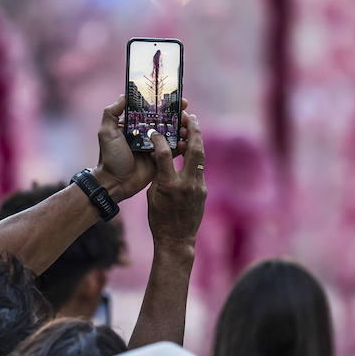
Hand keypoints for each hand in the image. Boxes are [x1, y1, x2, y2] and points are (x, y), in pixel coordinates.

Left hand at [94, 96, 190, 201]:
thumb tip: (124, 95)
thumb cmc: (110, 157)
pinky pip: (173, 150)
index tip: (173, 98)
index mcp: (133, 125)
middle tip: (185, 111)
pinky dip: (181, 145)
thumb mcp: (107, 133)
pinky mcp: (160, 158)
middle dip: (175, 114)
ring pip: (171, 133)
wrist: (115, 183)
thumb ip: (111, 113)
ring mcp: (154, 146)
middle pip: (163, 120)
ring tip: (187, 126)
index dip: (162, 103)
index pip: (150, 110)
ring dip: (180, 128)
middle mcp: (145, 133)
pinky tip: (188, 141)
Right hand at [146, 112, 205, 248]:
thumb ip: (158, 174)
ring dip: (196, 140)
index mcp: (169, 185)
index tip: (155, 130)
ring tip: (192, 126)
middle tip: (188, 115)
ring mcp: (198, 187)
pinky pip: (199, 169)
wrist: (177, 240)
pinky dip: (195, 156)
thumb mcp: (152, 195)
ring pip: (200, 157)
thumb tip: (159, 156)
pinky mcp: (203, 191)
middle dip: (193, 130)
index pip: (164, 154)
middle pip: (194, 149)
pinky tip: (190, 148)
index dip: (159, 139)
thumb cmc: (159, 219)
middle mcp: (187, 184)